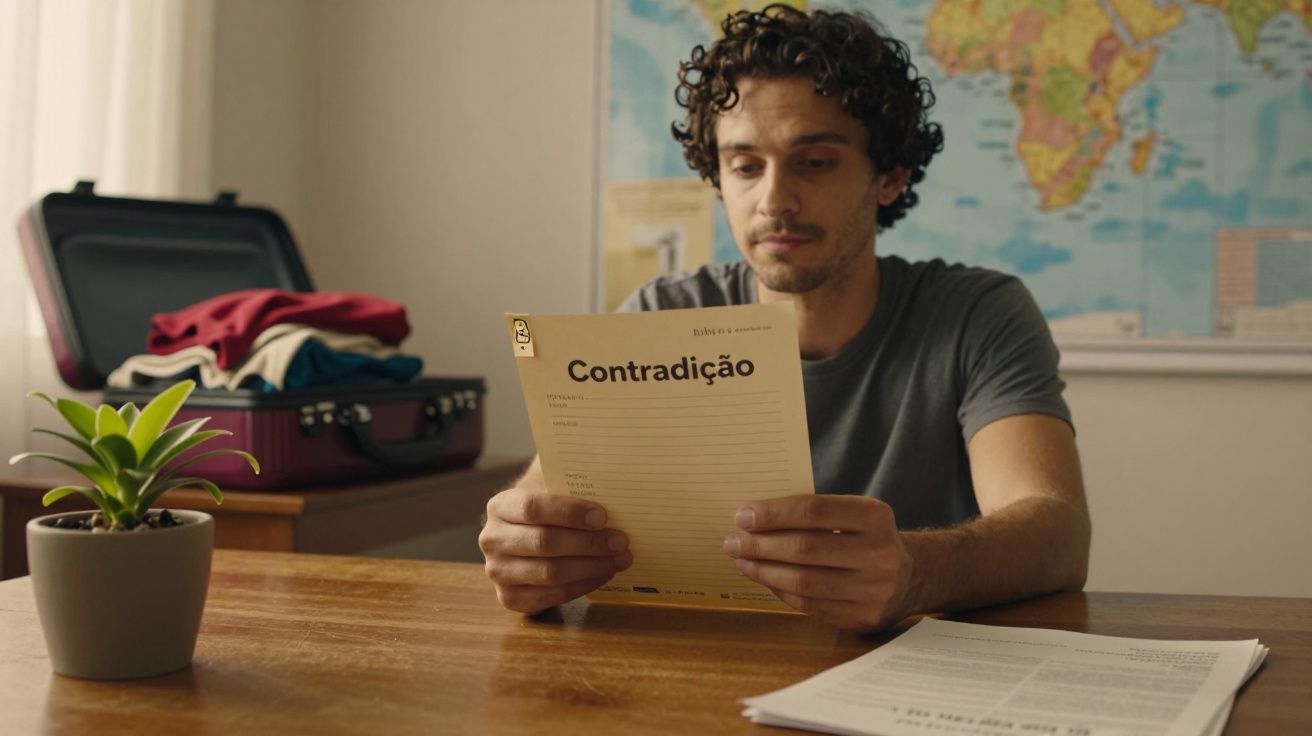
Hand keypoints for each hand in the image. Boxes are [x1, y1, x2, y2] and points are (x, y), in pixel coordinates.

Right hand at [479, 485, 632, 613]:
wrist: (524, 538)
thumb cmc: (547, 510)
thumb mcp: (550, 486)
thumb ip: (569, 479)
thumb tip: (606, 474)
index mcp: (500, 506)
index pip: (532, 508)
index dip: (569, 512)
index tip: (603, 516)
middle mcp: (492, 540)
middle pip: (544, 543)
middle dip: (588, 543)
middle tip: (621, 541)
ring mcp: (498, 572)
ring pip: (550, 573)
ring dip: (591, 567)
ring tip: (620, 558)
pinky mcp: (510, 598)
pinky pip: (552, 596)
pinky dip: (583, 586)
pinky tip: (604, 574)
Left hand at [723, 495, 913, 631]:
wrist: (909, 578)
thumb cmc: (865, 539)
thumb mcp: (852, 515)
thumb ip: (812, 513)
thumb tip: (753, 519)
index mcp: (875, 517)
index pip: (814, 510)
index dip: (774, 513)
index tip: (742, 516)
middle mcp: (879, 553)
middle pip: (805, 548)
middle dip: (761, 544)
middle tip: (732, 541)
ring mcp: (873, 590)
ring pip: (804, 581)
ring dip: (764, 571)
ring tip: (741, 561)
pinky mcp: (862, 617)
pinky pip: (809, 604)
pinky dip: (780, 590)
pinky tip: (763, 578)